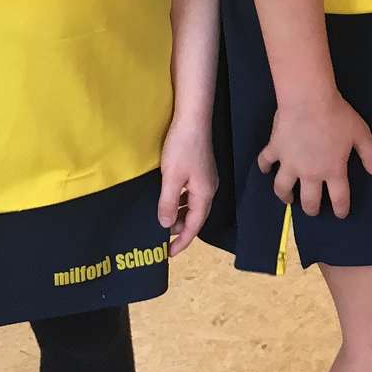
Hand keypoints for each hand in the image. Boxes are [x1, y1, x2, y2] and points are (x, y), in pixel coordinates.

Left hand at [157, 115, 216, 255]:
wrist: (193, 118)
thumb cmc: (182, 147)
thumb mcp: (171, 177)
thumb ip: (168, 202)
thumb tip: (165, 225)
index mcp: (204, 193)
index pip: (194, 225)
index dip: (182, 241)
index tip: (168, 253)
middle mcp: (209, 188)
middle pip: (196, 216)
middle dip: (181, 230)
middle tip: (162, 240)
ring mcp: (206, 178)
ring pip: (193, 205)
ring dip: (180, 215)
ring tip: (163, 222)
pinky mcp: (200, 169)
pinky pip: (191, 194)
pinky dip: (180, 202)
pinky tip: (169, 199)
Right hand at [258, 92, 371, 216]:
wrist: (309, 100)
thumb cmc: (337, 116)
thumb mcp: (361, 134)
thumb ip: (370, 155)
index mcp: (333, 170)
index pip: (338, 198)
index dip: (340, 209)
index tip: (340, 214)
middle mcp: (310, 172)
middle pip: (309, 200)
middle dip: (311, 209)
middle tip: (312, 210)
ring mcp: (289, 162)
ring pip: (282, 188)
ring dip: (284, 196)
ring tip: (288, 198)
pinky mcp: (275, 149)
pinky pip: (265, 162)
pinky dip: (264, 167)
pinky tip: (266, 170)